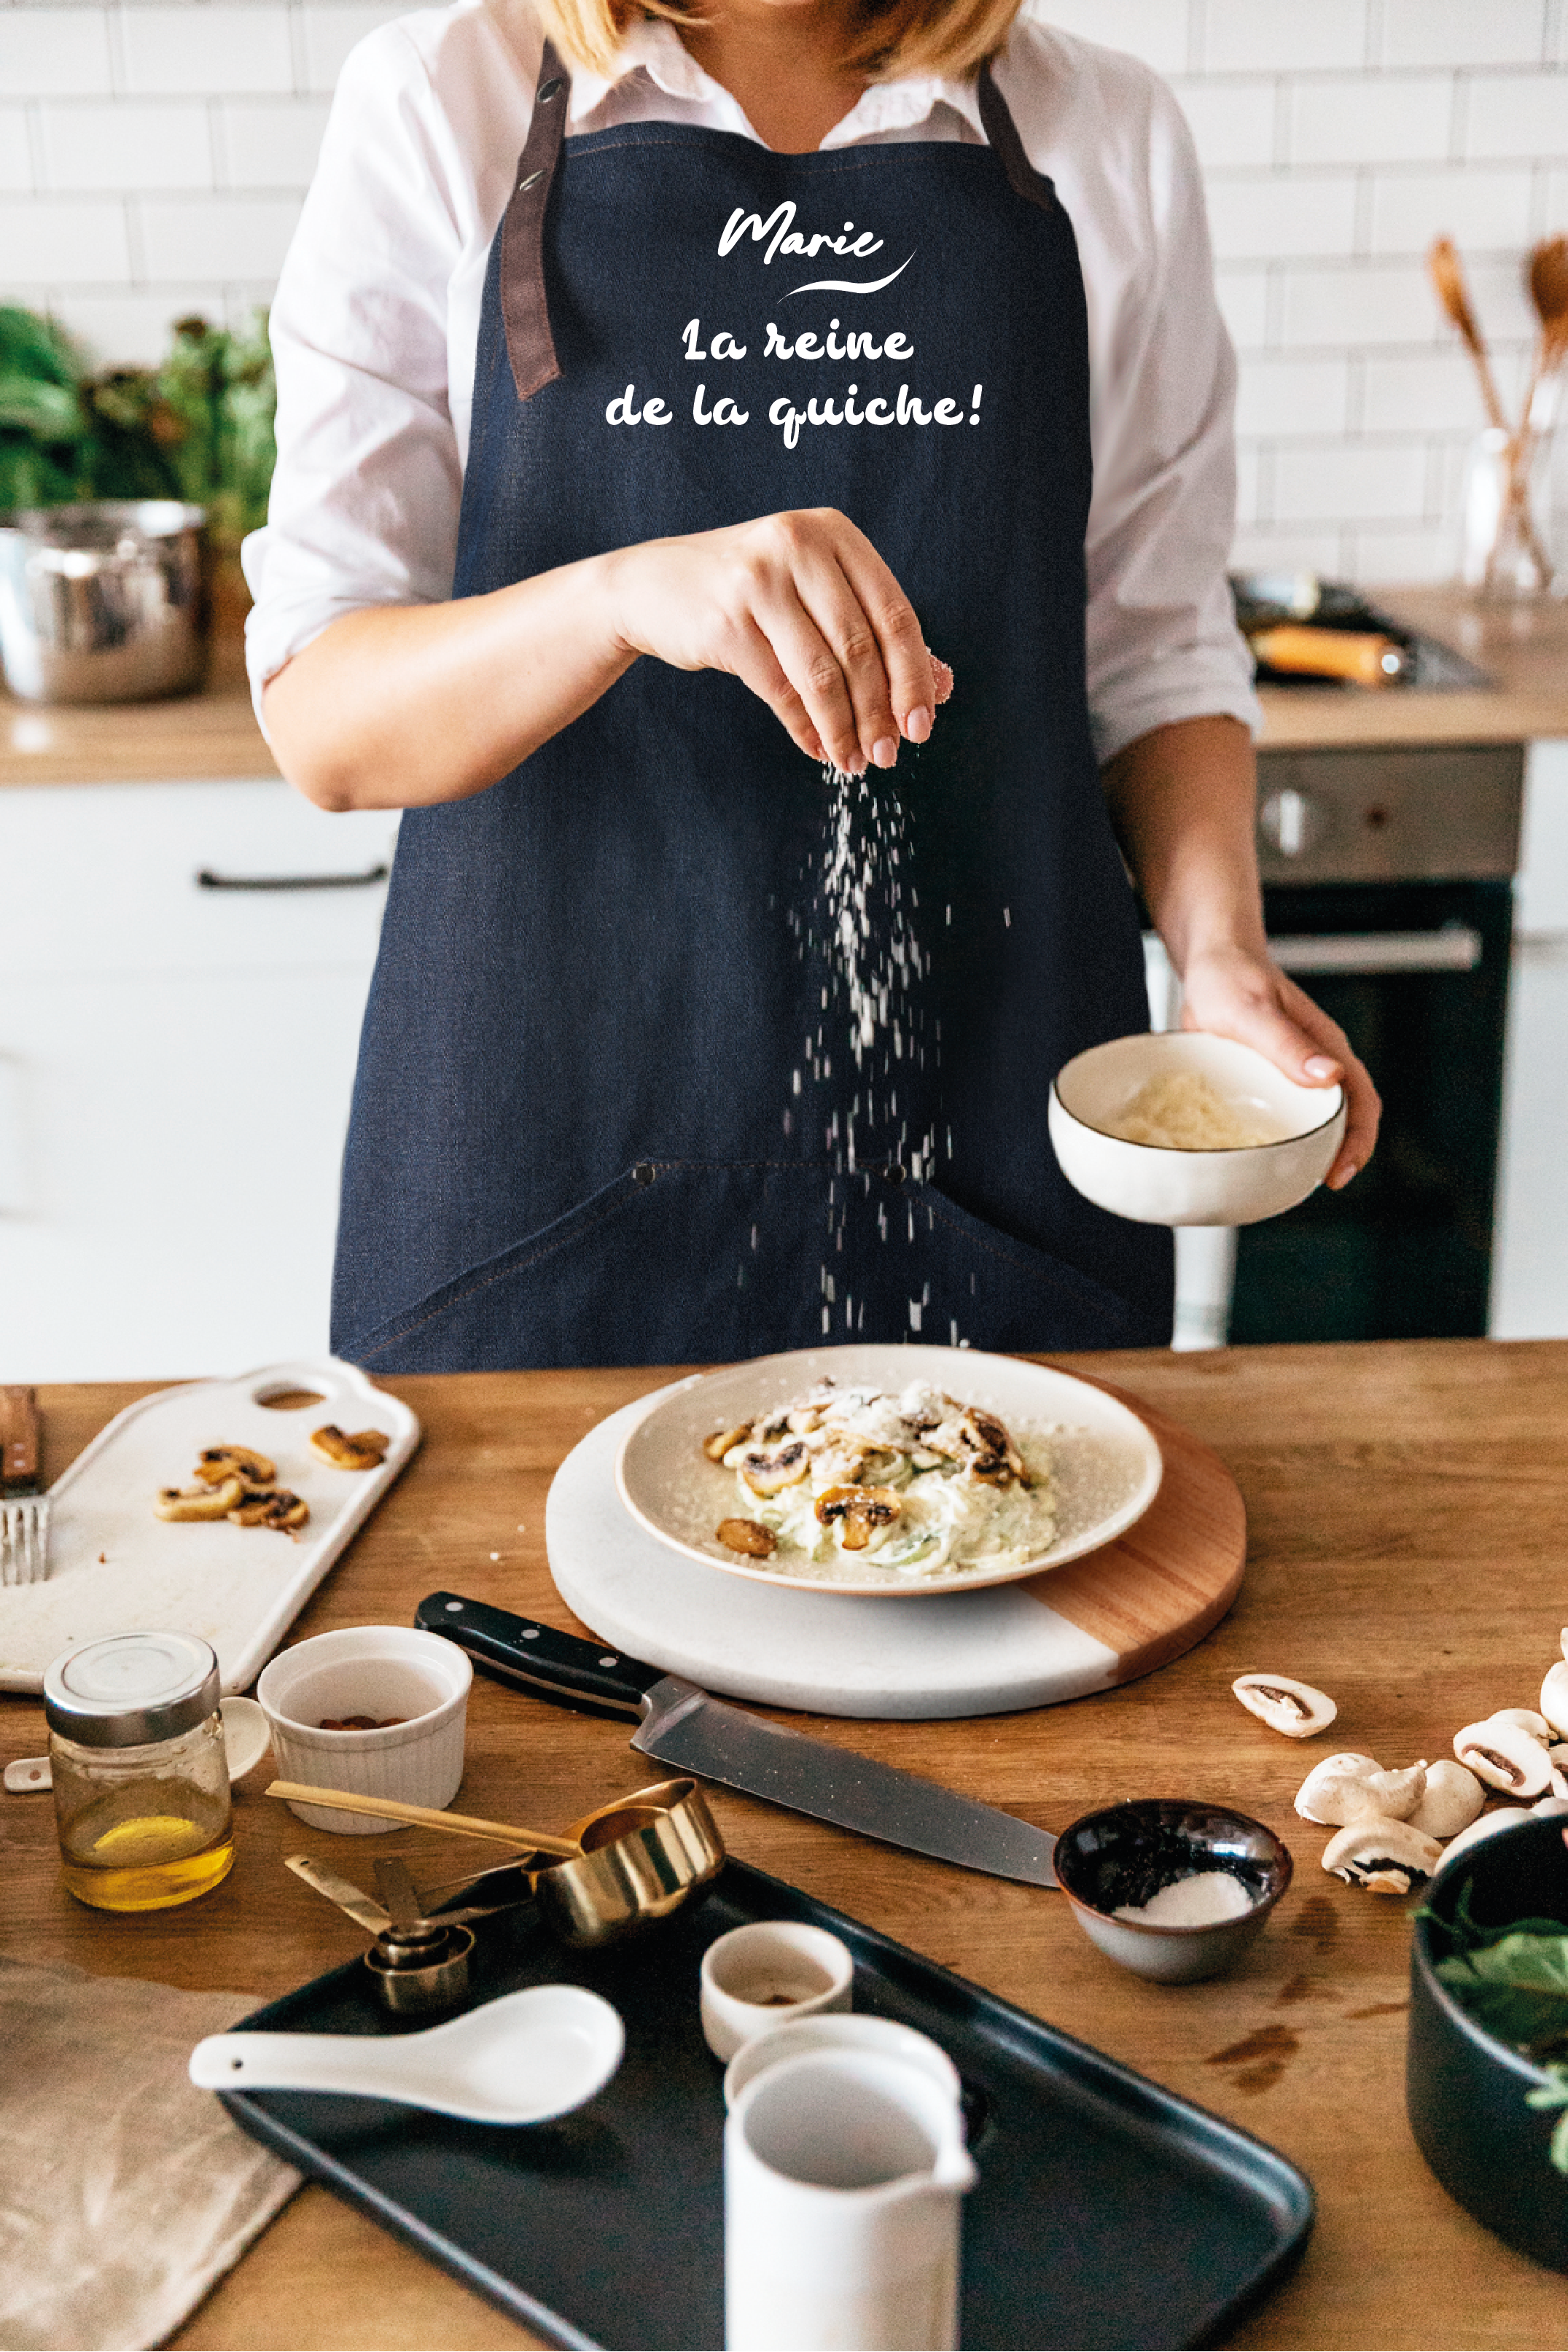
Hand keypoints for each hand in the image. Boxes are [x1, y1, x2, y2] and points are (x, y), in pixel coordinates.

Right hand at [603, 509, 942, 774]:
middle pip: (862, 647)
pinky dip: (804, 728)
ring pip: (822, 674)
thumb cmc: (747, 592)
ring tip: (853, 762)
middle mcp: (798, 545)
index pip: (895, 614)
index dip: (914, 677)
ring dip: (844, 729)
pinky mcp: (726, 621)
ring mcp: (758, 581)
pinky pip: (780, 690)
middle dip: (880, 712)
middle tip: (887, 756)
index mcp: (833, 533)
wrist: (651, 586)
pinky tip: (818, 749)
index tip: (921, 726)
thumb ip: (873, 630)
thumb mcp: (812, 594)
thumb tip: (941, 687)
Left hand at [1178, 942, 1379, 1188]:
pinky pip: (1281, 1115)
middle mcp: (1315, 1065)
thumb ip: (1287, 1043)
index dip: (1359, 1141)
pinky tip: (1256, 1157)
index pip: (1361, 1101)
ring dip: (1310, 1151)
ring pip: (1313, 1121)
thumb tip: (1329, 1077)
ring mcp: (1292, 1075)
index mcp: (1326, 1048)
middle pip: (1345, 1119)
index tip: (1340, 1172)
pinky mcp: (1267, 1081)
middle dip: (1340, 1156)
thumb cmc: (1232, 977)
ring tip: (1290, 1181)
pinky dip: (1277, 1140)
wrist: (1209, 963)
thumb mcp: (1253, 1010)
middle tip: (1317, 1185)